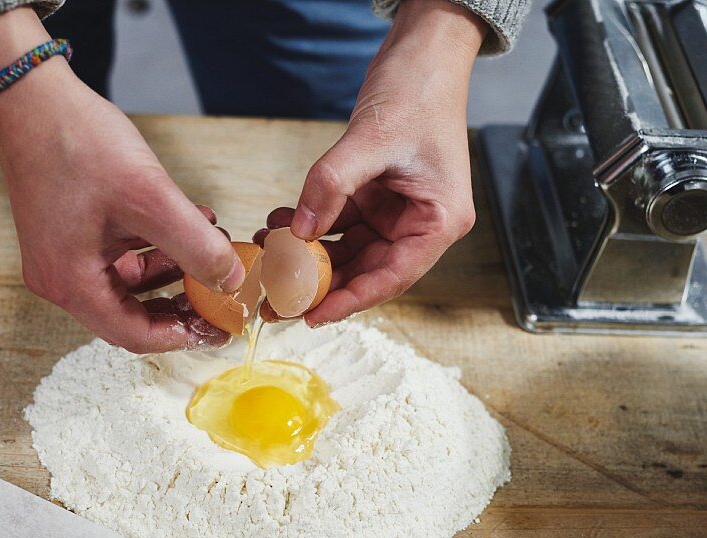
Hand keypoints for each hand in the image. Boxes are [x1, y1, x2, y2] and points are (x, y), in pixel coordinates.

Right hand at [0, 9, 241, 352]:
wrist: (34, 94)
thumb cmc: (78, 142)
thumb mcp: (150, 198)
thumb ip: (196, 246)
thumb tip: (232, 282)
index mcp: (69, 282)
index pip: (132, 334)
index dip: (181, 336)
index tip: (220, 328)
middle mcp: (59, 277)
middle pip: (130, 314)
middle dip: (181, 305)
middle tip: (223, 294)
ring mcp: (62, 255)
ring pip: (129, 284)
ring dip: (175, 270)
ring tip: (215, 247)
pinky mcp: (69, 232)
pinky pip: (119, 256)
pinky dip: (156, 247)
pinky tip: (190, 223)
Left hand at [257, 0, 485, 326]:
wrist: (422, 53)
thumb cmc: (418, 91)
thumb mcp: (371, 139)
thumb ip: (331, 186)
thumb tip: (296, 230)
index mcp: (439, 222)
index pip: (391, 277)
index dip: (349, 300)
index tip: (310, 316)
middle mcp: (420, 224)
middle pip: (366, 271)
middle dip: (319, 285)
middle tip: (275, 301)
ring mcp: (398, 212)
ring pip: (348, 251)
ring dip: (307, 256)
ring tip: (267, 258)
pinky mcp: (377, 197)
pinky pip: (339, 223)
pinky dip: (308, 226)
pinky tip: (277, 223)